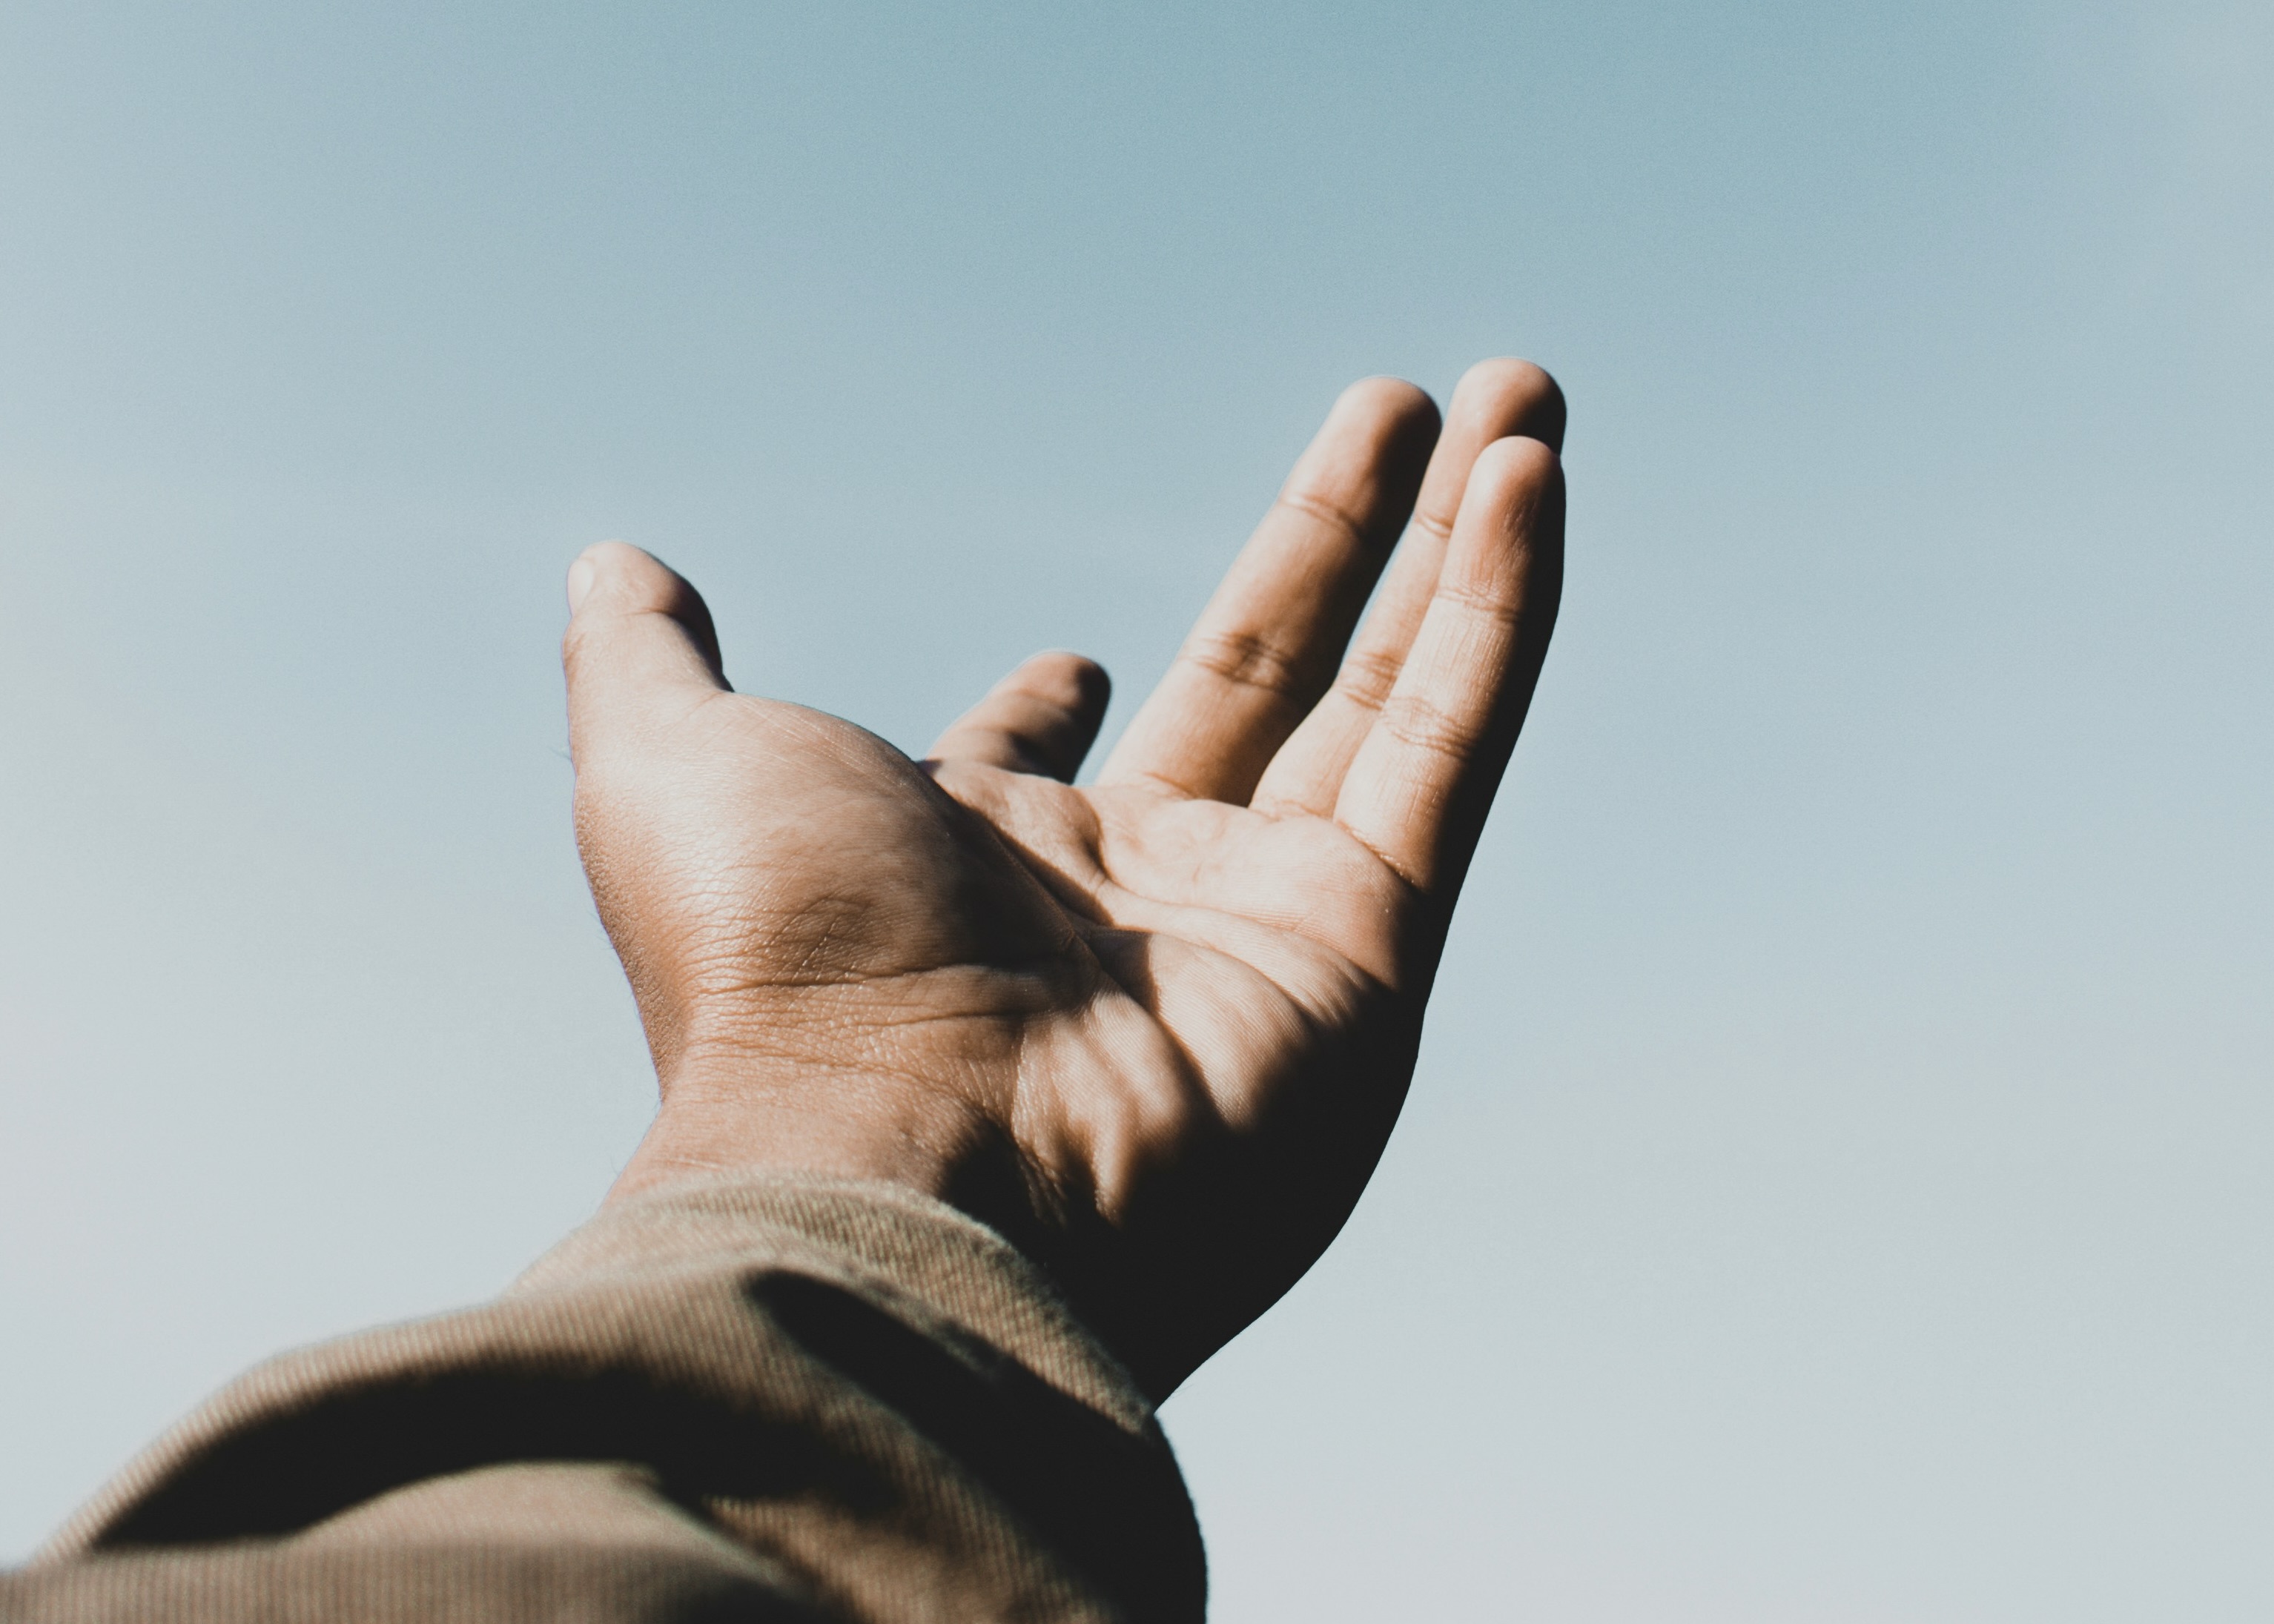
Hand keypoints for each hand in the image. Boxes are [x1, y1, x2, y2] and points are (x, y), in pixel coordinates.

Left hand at [563, 360, 1565, 1395]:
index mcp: (978, 863)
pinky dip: (1501, 610)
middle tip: (1410, 403)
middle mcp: (1133, 897)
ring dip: (1463, 538)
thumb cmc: (778, 972)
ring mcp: (1267, 925)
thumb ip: (651, 661)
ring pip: (1391, 694)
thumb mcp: (672, 770)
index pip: (1048, 761)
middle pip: (1269, 676)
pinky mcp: (1371, 952)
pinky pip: (1449, 746)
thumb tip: (615, 562)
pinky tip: (1534, 473)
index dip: (1052, 707)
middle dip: (1343, 538)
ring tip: (1521, 389)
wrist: (904, 1165)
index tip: (1076, 667)